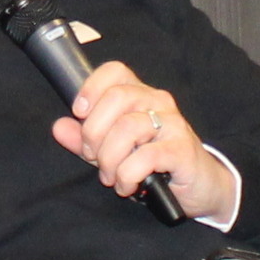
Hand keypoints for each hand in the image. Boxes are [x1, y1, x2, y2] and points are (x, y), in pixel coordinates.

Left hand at [50, 61, 234, 222]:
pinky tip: (128, 185)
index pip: (115, 71)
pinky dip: (127, 174)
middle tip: (93, 158)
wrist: (200, 187)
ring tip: (111, 177)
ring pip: (127, 128)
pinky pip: (144, 156)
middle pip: (116, 99)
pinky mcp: (181, 149)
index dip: (91, 87)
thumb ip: (86, 138)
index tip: (79, 113)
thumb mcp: (114, 150)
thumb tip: (59, 127)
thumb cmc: (155, 164)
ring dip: (110, 159)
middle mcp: (158, 102)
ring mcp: (172, 124)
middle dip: (94, 132)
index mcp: (140, 95)